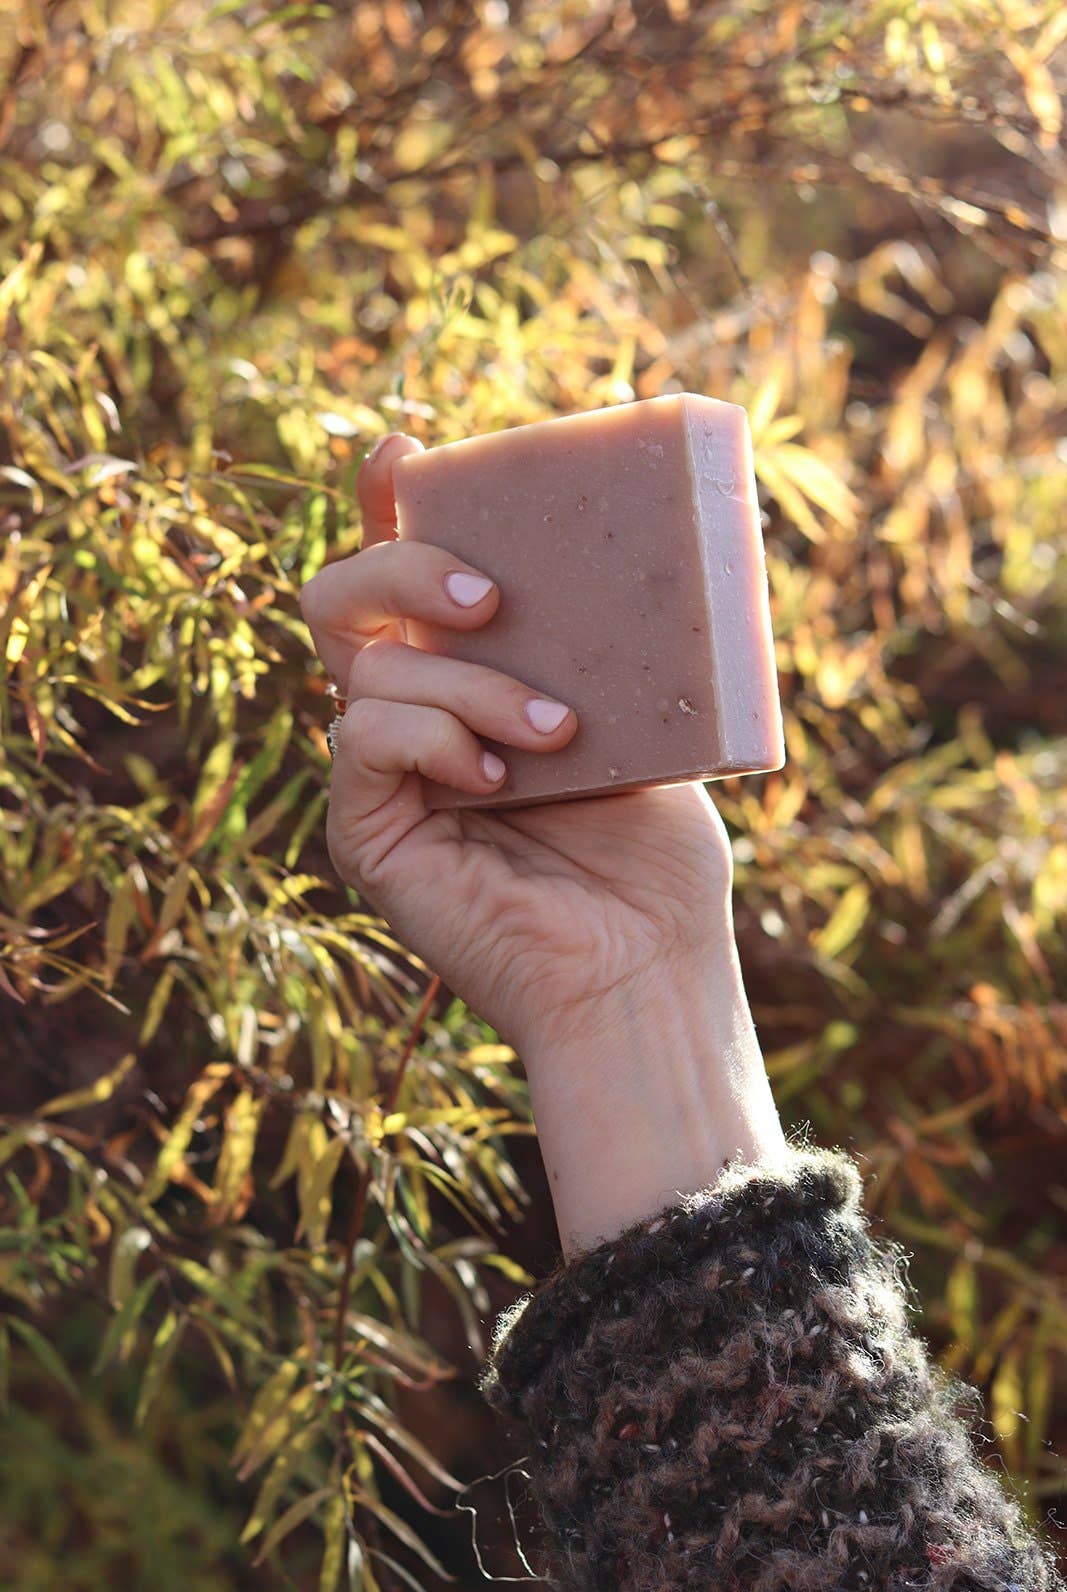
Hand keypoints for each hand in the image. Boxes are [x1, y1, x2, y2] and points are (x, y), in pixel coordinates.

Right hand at [301, 433, 786, 1250]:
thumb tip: (622, 551)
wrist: (648, 971)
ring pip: (365, 667)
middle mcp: (414, 721)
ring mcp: (384, 778)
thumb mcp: (642, 721)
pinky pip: (359, 738)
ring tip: (556, 734)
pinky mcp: (366, 833)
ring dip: (468, 685)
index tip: (409, 451)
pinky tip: (494, 778)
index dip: (392, 509)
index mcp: (469, 684)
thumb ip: (602, 647)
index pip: (408, 581)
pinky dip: (429, 737)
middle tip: (495, 599)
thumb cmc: (655, 859)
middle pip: (346, 599)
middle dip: (407, 569)